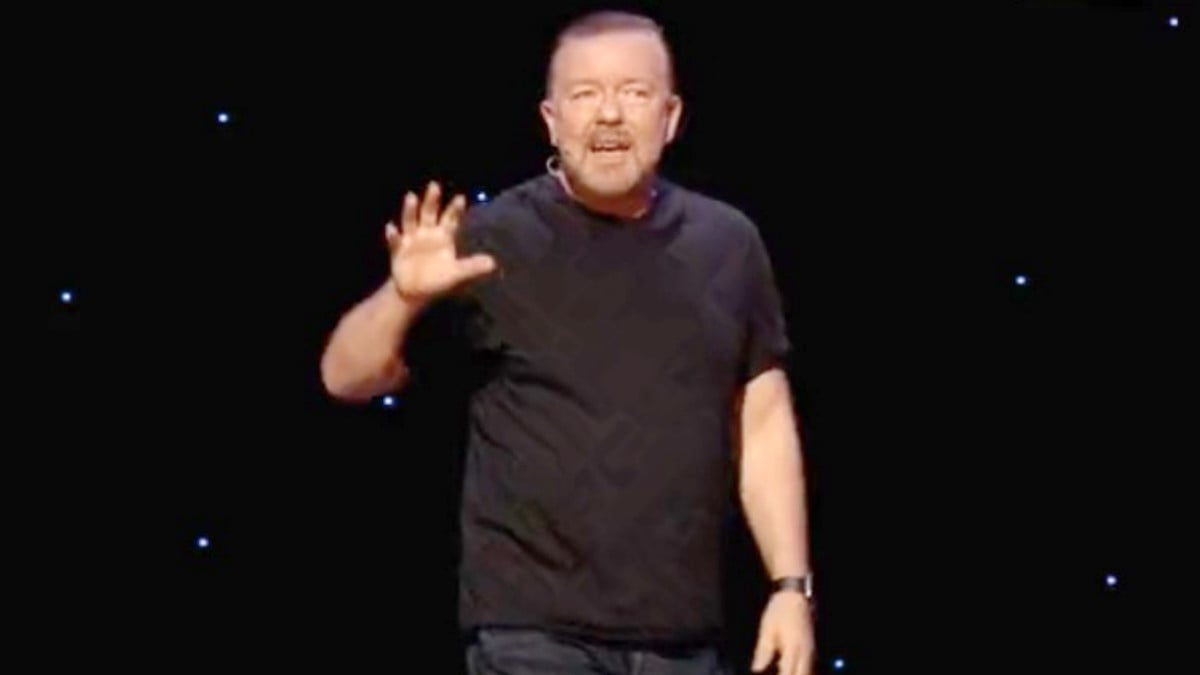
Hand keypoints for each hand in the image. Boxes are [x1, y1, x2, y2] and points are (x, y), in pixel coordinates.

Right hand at [385, 181, 497, 303]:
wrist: (415, 292)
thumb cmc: (438, 280)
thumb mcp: (457, 274)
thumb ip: (472, 267)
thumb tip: (493, 263)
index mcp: (443, 236)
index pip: (450, 219)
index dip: (455, 209)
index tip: (461, 198)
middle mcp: (427, 233)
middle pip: (429, 213)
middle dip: (431, 200)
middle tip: (435, 185)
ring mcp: (411, 240)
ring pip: (410, 221)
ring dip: (410, 210)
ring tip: (411, 197)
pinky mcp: (398, 250)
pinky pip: (395, 242)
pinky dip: (393, 236)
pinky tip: (391, 229)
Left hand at [750, 591, 814, 674]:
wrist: (794, 595)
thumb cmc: (779, 611)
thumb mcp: (767, 630)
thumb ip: (763, 652)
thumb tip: (756, 669)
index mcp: (793, 649)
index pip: (788, 674)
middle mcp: (805, 653)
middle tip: (778, 673)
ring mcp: (810, 650)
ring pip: (808, 672)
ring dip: (797, 674)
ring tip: (785, 671)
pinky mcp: (812, 647)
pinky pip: (810, 666)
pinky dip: (802, 671)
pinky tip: (794, 671)